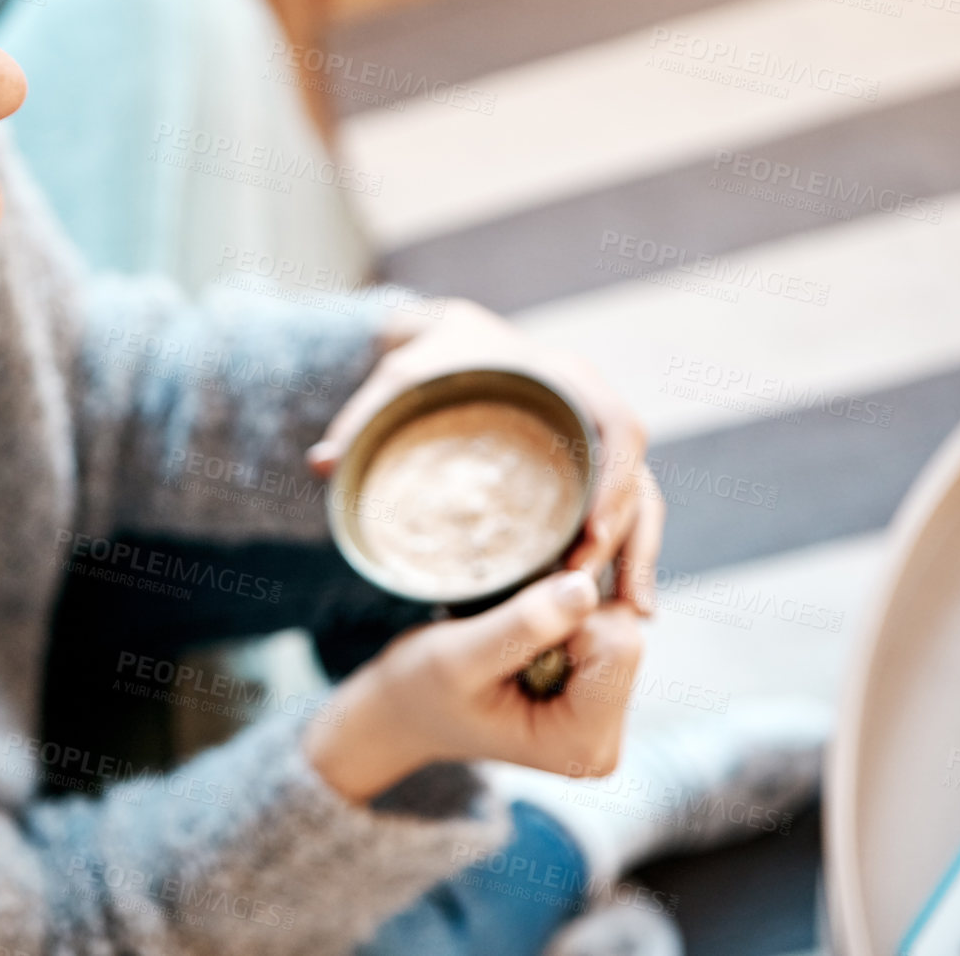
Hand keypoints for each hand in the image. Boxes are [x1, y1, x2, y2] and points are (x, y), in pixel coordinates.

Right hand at [303, 569, 643, 801]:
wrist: (405, 711)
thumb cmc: (421, 689)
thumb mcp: (459, 656)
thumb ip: (524, 626)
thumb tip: (586, 587)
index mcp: (579, 744)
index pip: (619, 647)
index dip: (569, 615)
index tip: (517, 614)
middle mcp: (605, 741)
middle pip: (623, 636)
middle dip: (570, 614)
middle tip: (510, 621)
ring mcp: (604, 721)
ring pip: (616, 628)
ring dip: (567, 611)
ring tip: (513, 629)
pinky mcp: (597, 700)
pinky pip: (605, 633)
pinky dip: (569, 618)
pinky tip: (528, 632)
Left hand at [308, 299, 663, 612]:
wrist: (452, 346)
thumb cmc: (432, 363)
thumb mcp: (400, 384)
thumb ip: (362, 422)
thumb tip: (319, 463)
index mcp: (563, 379)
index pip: (617, 427)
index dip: (615, 480)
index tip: (591, 531)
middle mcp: (592, 408)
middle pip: (635, 473)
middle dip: (626, 534)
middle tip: (600, 590)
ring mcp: (597, 440)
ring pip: (640, 497)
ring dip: (638, 551)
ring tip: (634, 613)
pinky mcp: (590, 469)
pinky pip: (625, 509)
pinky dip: (627, 550)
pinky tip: (626, 603)